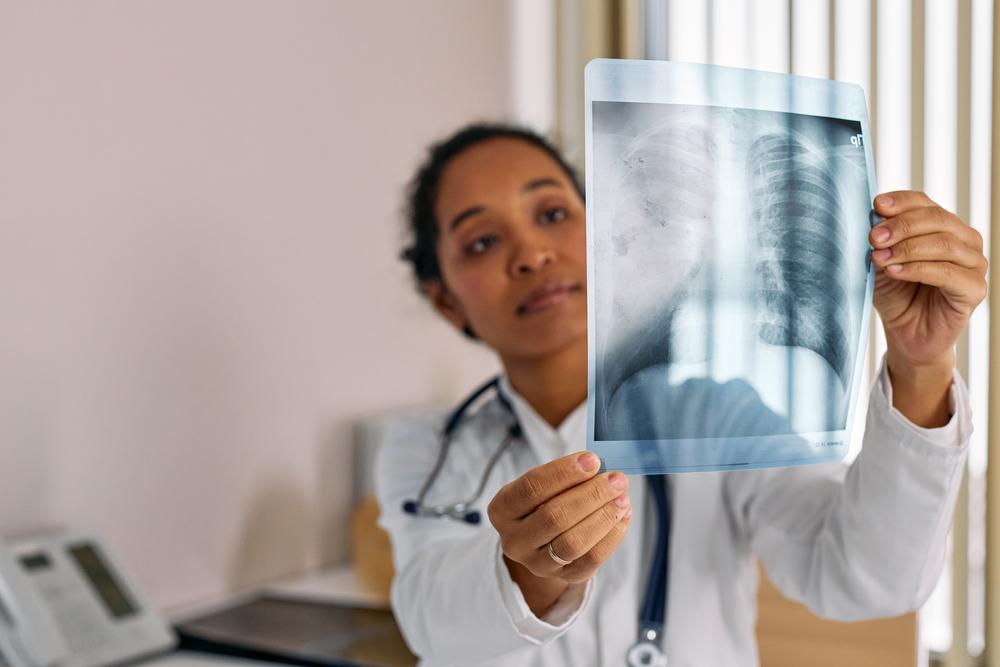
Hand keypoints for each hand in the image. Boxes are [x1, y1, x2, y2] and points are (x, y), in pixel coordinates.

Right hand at [487, 451, 631, 614]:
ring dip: (603, 517)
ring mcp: (537, 564)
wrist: (543, 540)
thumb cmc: (545, 501)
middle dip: (591, 495)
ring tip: (623, 497)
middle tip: (616, 479)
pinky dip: (612, 535)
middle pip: (554, 517)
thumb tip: (601, 467)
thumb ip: (566, 475)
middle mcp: (514, 541)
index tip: (592, 460)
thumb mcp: (543, 485)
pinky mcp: (564, 577)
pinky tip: (624, 515)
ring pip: (573, 543)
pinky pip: (591, 559)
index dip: (563, 473)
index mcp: (502, 510)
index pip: (531, 488)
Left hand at [869, 191, 986, 424]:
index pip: (925, 203)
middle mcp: (964, 241)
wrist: (905, 333)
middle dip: (901, 226)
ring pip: (944, 244)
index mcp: (944, 227)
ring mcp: (974, 264)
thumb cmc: (895, 294)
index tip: (876, 205)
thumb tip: (874, 215)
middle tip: (873, 237)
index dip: (901, 202)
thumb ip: (882, 239)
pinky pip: (949, 273)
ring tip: (880, 257)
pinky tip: (895, 271)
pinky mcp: (974, 289)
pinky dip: (918, 269)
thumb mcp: (882, 261)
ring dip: (908, 248)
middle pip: (937, 219)